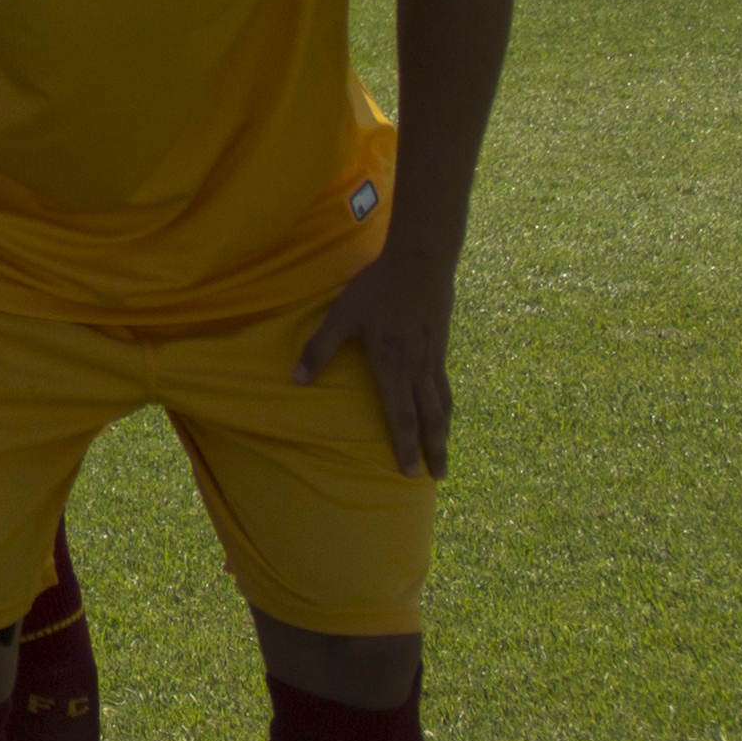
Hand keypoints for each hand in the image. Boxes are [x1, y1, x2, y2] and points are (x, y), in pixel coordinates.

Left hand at [296, 241, 455, 476]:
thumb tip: (294, 380)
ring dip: (444, 432)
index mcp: (393, 367)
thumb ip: (318, 349)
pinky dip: (446, 406)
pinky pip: (445, 386)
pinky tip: (444, 411)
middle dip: (433, 450)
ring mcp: (434, 358)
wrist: (420, 263)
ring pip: (443, 405)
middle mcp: (418, 369)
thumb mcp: (340, 317)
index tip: (410, 472)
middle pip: (429, 419)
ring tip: (444, 453)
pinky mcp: (441, 346)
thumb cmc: (375, 289)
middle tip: (438, 477)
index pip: (401, 418)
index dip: (405, 447)